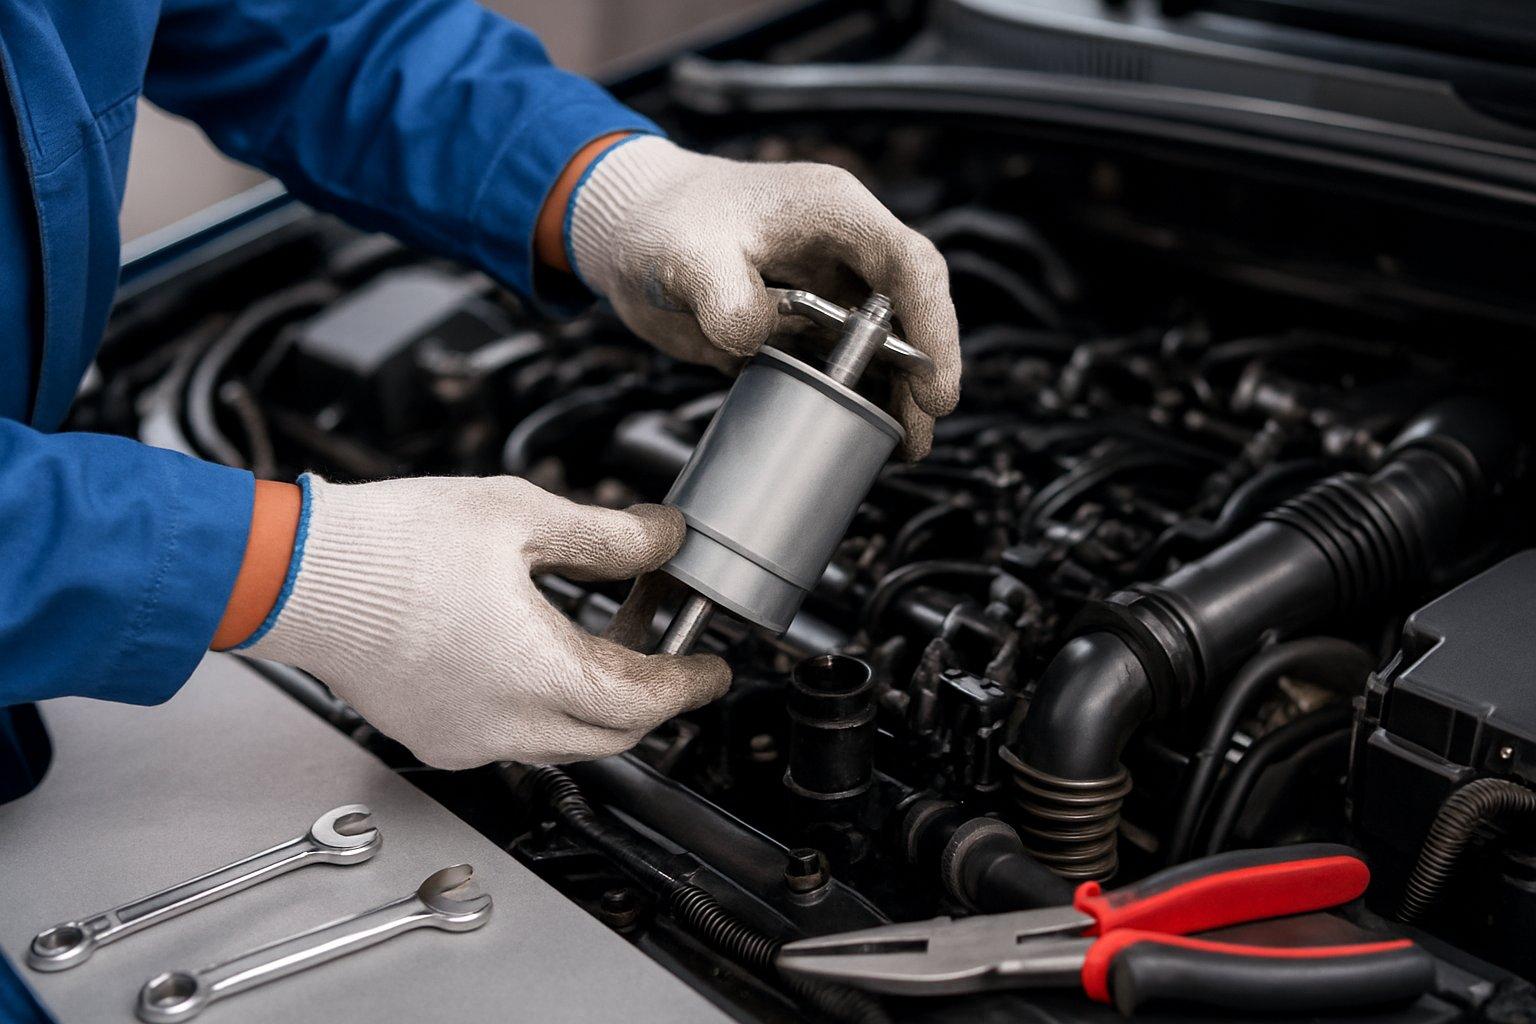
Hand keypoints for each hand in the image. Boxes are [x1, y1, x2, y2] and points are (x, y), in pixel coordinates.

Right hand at [242, 475, 729, 767]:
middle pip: (610, 735)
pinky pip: (511, 737)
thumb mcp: (522, 518)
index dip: (689, 684)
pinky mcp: (431, 735)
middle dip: (650, 695)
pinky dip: (543, 705)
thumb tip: (662, 538)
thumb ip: (607, 536)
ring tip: (604, 633)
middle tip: (666, 644)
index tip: (712, 668)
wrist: (298, 573)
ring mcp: (463, 739)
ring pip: (561, 740)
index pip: (644, 703)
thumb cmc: (392, 546)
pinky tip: (539, 651)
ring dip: (595, 698)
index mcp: (536, 675)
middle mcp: (503, 726)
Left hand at [568, 137, 960, 458]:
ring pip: (882, 339)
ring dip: (896, 389)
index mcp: (832, 211)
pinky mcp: (798, 321)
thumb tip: (757, 340)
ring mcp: (822, 286)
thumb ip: (724, 297)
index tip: (934, 385)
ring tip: (904, 444)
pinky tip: (860, 429)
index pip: (908, 266)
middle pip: (909, 308)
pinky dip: (855, 394)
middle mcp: (839, 248)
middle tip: (921, 428)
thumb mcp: (686, 255)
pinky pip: (841, 360)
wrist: (623, 230)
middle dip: (923, 370)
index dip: (933, 326)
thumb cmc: (657, 220)